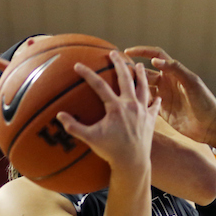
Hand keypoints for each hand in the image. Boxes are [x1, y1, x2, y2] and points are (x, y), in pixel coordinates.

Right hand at [56, 51, 159, 172]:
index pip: (100, 85)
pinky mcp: (151, 119)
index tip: (78, 65)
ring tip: (138, 64)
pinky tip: (156, 94)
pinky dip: (155, 99)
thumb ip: (74, 126)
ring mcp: (143, 111)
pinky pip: (154, 105)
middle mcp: (131, 105)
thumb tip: (58, 115)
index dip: (88, 74)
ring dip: (140, 75)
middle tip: (113, 53)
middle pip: (126, 78)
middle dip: (119, 63)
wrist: (133, 162)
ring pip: (143, 87)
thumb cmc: (111, 151)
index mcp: (116, 108)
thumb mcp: (90, 138)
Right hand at [123, 46, 215, 147]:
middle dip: (131, 69)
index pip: (156, 56)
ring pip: (142, 87)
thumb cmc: (205, 102)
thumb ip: (175, 69)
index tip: (126, 51)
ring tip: (114, 85)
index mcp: (174, 73)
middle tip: (112, 69)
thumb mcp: (192, 83)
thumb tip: (154, 61)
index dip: (142, 51)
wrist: (211, 126)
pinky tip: (122, 101)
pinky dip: (134, 100)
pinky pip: (144, 102)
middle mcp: (167, 82)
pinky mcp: (161, 110)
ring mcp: (163, 96)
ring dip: (130, 85)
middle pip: (144, 72)